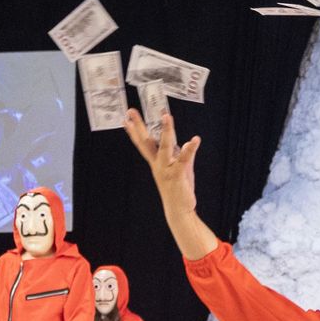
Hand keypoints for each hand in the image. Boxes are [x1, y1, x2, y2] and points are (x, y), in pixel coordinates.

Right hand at [124, 110, 218, 259]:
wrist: (179, 209)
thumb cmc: (178, 189)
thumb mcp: (182, 168)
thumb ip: (185, 155)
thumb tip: (187, 143)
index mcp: (156, 162)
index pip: (143, 143)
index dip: (134, 131)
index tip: (125, 119)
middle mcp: (158, 164)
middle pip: (146, 142)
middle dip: (139, 126)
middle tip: (131, 111)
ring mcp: (166, 169)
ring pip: (165, 147)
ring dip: (166, 131)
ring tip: (166, 116)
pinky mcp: (178, 174)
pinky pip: (184, 159)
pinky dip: (190, 149)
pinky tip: (194, 140)